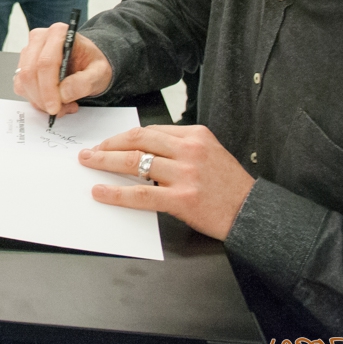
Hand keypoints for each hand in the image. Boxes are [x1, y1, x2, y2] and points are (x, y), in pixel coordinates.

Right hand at [14, 24, 112, 116]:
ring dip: (40, 100)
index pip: (45, 62)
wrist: (88, 63)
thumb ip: (84, 82)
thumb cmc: (93, 64)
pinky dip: (35, 99)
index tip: (55, 107)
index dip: (48, 88)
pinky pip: (21, 86)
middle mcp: (39, 38)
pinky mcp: (23, 65)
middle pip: (30, 72)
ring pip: (23, 81)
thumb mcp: (99, 73)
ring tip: (63, 105)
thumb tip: (62, 94)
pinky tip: (53, 100)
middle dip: (42, 97)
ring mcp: (28, 51)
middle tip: (59, 110)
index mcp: (58, 33)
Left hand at [78, 124, 255, 240]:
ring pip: (134, 162)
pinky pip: (141, 194)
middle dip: (109, 145)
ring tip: (89, 164)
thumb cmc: (228, 186)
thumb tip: (141, 151)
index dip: (123, 137)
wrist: (252, 213)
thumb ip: (179, 149)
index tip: (108, 143)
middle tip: (90, 151)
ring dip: (105, 162)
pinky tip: (101, 191)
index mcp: (195, 135)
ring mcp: (186, 174)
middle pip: (138, 140)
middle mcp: (190, 150)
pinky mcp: (182, 198)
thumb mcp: (209, 154)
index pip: (150, 130)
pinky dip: (116, 192)